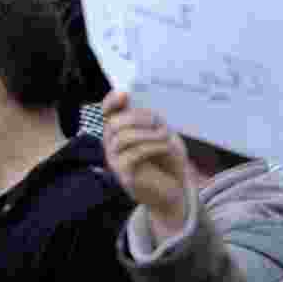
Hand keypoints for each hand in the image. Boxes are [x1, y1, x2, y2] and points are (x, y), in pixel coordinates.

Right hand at [103, 91, 191, 241]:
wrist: (175, 187)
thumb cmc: (168, 157)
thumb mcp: (162, 133)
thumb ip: (151, 120)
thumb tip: (149, 109)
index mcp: (120, 130)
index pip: (107, 112)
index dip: (111, 101)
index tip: (125, 94)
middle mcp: (113, 144)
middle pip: (113, 123)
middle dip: (137, 117)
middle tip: (158, 119)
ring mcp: (116, 160)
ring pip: (122, 138)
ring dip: (147, 132)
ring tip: (166, 134)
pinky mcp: (125, 175)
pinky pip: (133, 155)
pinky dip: (152, 146)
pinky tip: (166, 146)